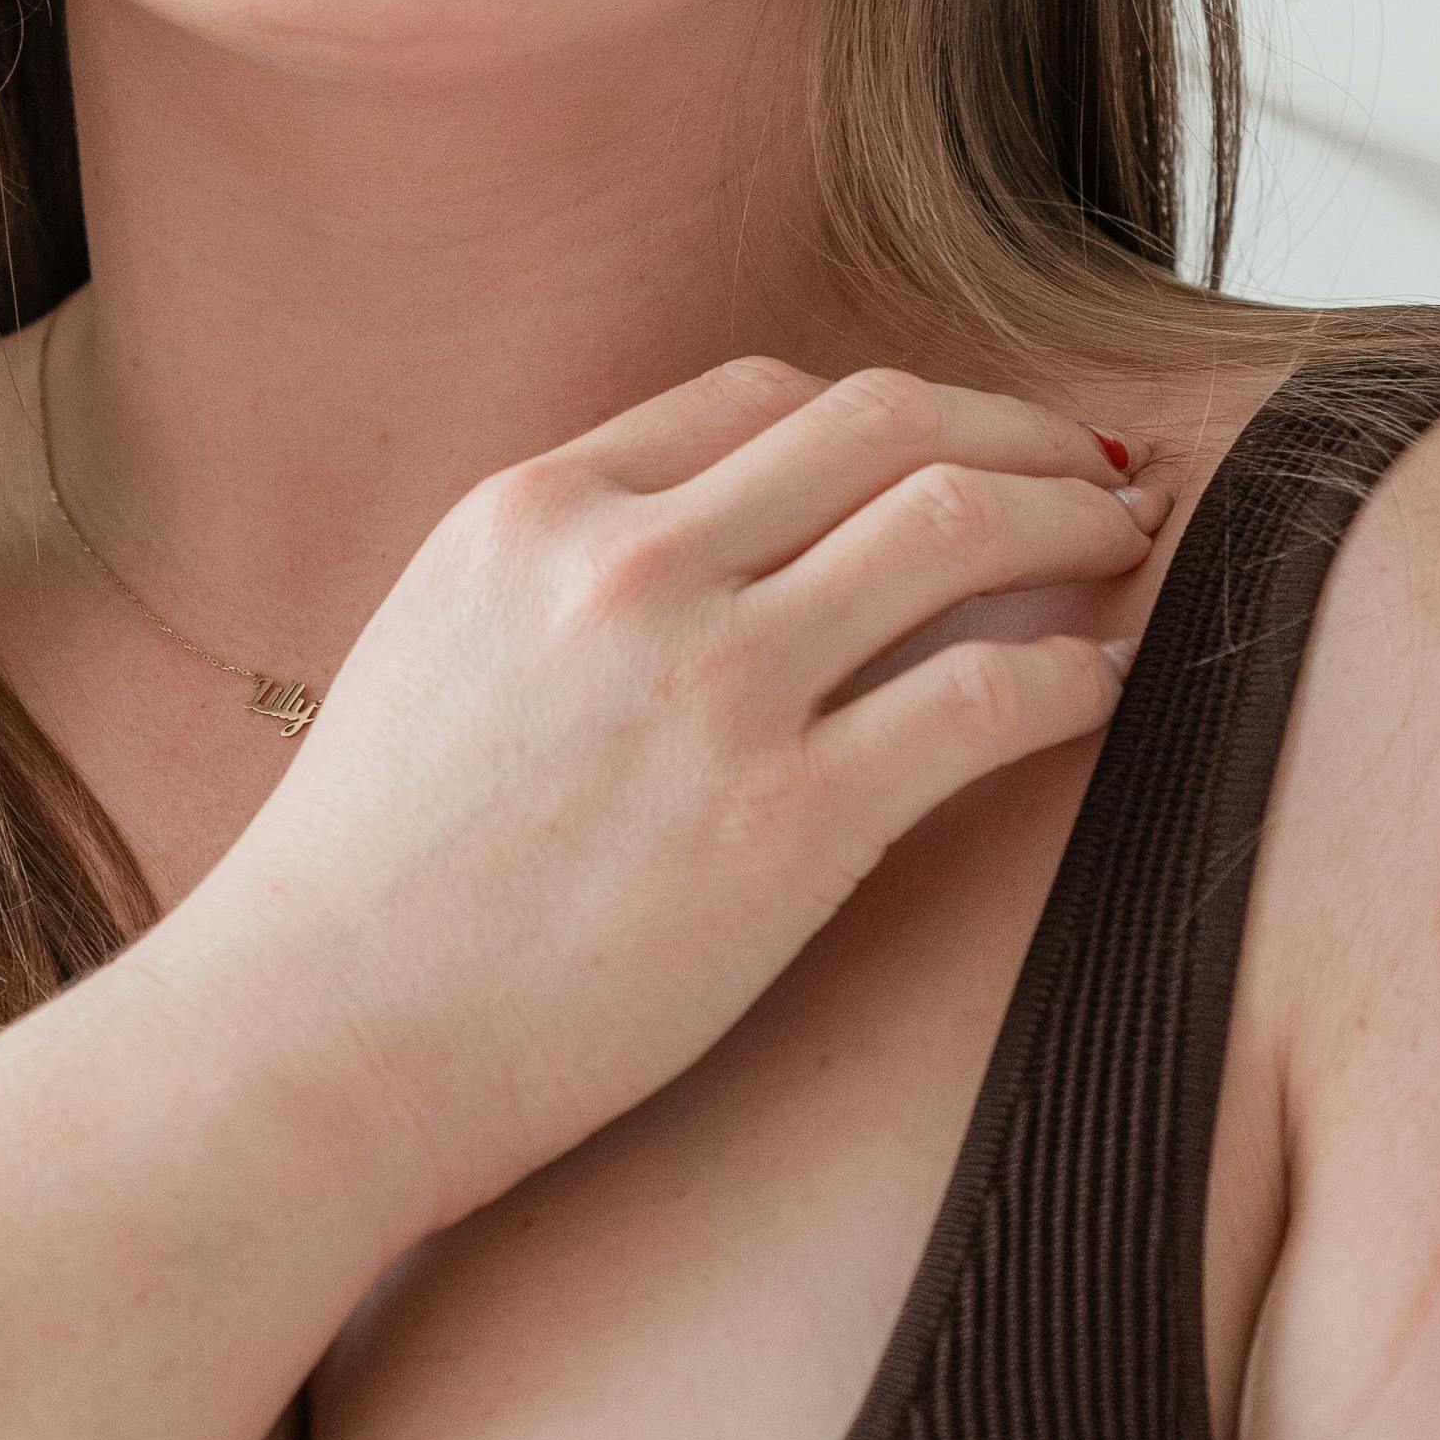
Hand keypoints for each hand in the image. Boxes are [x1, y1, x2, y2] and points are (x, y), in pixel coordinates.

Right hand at [177, 358, 1166, 1232]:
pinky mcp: (785, 826)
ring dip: (1074, 525)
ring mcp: (711, 690)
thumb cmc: (364, 889)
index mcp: (534, 513)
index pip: (763, 395)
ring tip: (1128, 557)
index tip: (960, 452)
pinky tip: (1108, 687)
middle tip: (1091, 478)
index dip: (892, 414)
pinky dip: (1081, 673)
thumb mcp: (431, 656)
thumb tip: (704, 554)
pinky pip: (994, 696)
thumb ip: (558, 581)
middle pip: (887, 424)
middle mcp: (627, 568)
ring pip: (961, 526)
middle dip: (1016, 436)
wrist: (311, 1043)